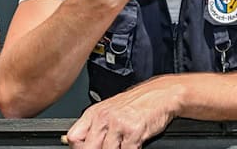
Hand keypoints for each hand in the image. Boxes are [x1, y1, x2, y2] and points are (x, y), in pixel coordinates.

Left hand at [64, 78, 179, 148]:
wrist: (162, 94)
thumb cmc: (138, 102)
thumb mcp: (111, 109)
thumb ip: (95, 126)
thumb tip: (79, 143)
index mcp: (95, 113)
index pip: (74, 138)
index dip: (80, 148)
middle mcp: (104, 117)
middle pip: (88, 148)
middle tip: (110, 146)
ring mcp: (118, 124)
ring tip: (123, 144)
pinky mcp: (134, 131)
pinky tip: (134, 144)